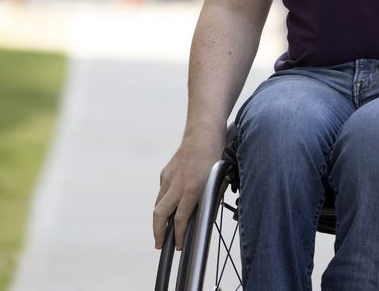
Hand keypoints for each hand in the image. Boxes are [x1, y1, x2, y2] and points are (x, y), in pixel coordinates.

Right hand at [152, 132, 223, 249]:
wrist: (203, 133)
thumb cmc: (216, 157)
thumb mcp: (220, 182)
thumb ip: (211, 201)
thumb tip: (206, 218)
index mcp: (191, 189)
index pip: (180, 219)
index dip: (179, 235)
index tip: (179, 246)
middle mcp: (177, 185)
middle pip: (160, 215)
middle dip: (158, 233)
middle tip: (160, 245)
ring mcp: (169, 178)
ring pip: (158, 204)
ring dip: (158, 220)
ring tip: (160, 232)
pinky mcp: (166, 172)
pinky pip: (161, 192)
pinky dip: (162, 203)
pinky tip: (168, 207)